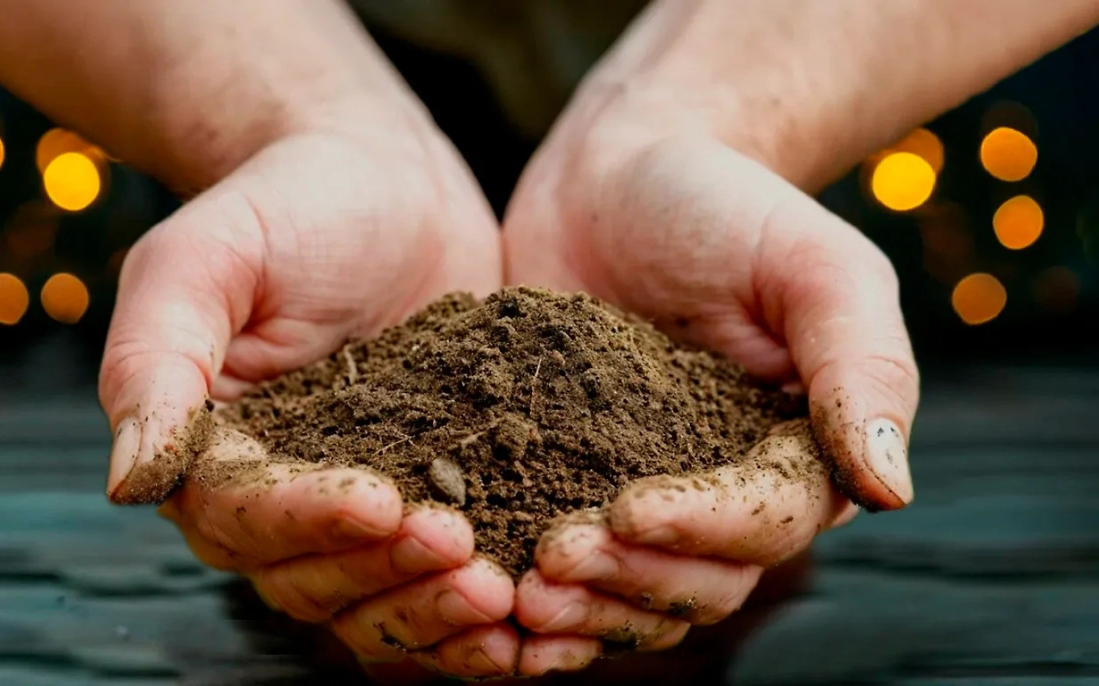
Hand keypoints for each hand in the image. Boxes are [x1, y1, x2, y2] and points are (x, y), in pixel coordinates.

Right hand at [99, 116, 518, 677]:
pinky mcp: (431, 497)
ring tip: (502, 596)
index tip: (382, 501)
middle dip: (387, 575)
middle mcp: (277, 497)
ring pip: (375, 598)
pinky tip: (525, 611)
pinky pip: (437, 578)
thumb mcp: (206, 258)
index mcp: (212, 451)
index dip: (309, 521)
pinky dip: (472, 611)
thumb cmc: (288, 203)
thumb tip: (128, 481)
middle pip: (313, 578)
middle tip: (464, 555)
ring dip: (434, 611)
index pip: (244, 517)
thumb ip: (156, 360)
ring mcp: (356, 506)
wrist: (387, 182)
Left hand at [502, 76, 917, 673]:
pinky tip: (479, 597)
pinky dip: (533, 595)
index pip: (766, 527)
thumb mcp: (812, 264)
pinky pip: (563, 568)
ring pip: (631, 597)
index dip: (701, 532)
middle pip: (698, 584)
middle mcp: (724, 494)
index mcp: (796, 454)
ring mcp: (643, 496)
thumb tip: (891, 489)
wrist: (619, 179)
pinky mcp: (567, 485)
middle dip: (627, 582)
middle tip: (550, 560)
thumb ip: (861, 365)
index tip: (625, 509)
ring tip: (511, 596)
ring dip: (579, 610)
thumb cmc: (727, 206)